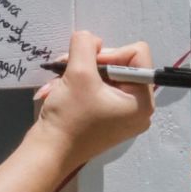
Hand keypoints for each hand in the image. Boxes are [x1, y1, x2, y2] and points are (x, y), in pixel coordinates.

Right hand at [33, 31, 154, 168]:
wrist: (48, 152)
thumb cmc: (68, 117)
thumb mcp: (77, 73)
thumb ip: (85, 45)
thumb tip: (89, 39)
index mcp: (142, 100)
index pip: (136, 54)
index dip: (108, 52)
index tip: (84, 64)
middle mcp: (138, 109)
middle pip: (119, 65)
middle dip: (88, 64)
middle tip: (63, 67)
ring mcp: (121, 116)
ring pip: (103, 77)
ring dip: (77, 74)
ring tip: (56, 83)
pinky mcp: (105, 119)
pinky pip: (96, 91)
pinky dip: (76, 86)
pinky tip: (57, 91)